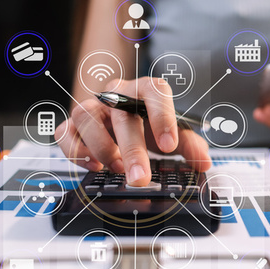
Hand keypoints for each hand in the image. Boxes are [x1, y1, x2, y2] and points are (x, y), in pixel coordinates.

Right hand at [55, 77, 211, 185]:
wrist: (120, 120)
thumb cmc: (148, 123)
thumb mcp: (172, 133)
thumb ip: (190, 145)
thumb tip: (203, 161)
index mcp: (146, 90)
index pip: (155, 92)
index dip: (163, 118)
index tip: (171, 146)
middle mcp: (117, 94)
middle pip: (122, 114)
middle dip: (133, 149)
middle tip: (140, 178)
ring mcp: (93, 107)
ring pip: (86, 115)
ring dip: (102, 147)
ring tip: (117, 167)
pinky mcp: (73, 124)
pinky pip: (65, 132)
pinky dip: (76, 151)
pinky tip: (94, 165)